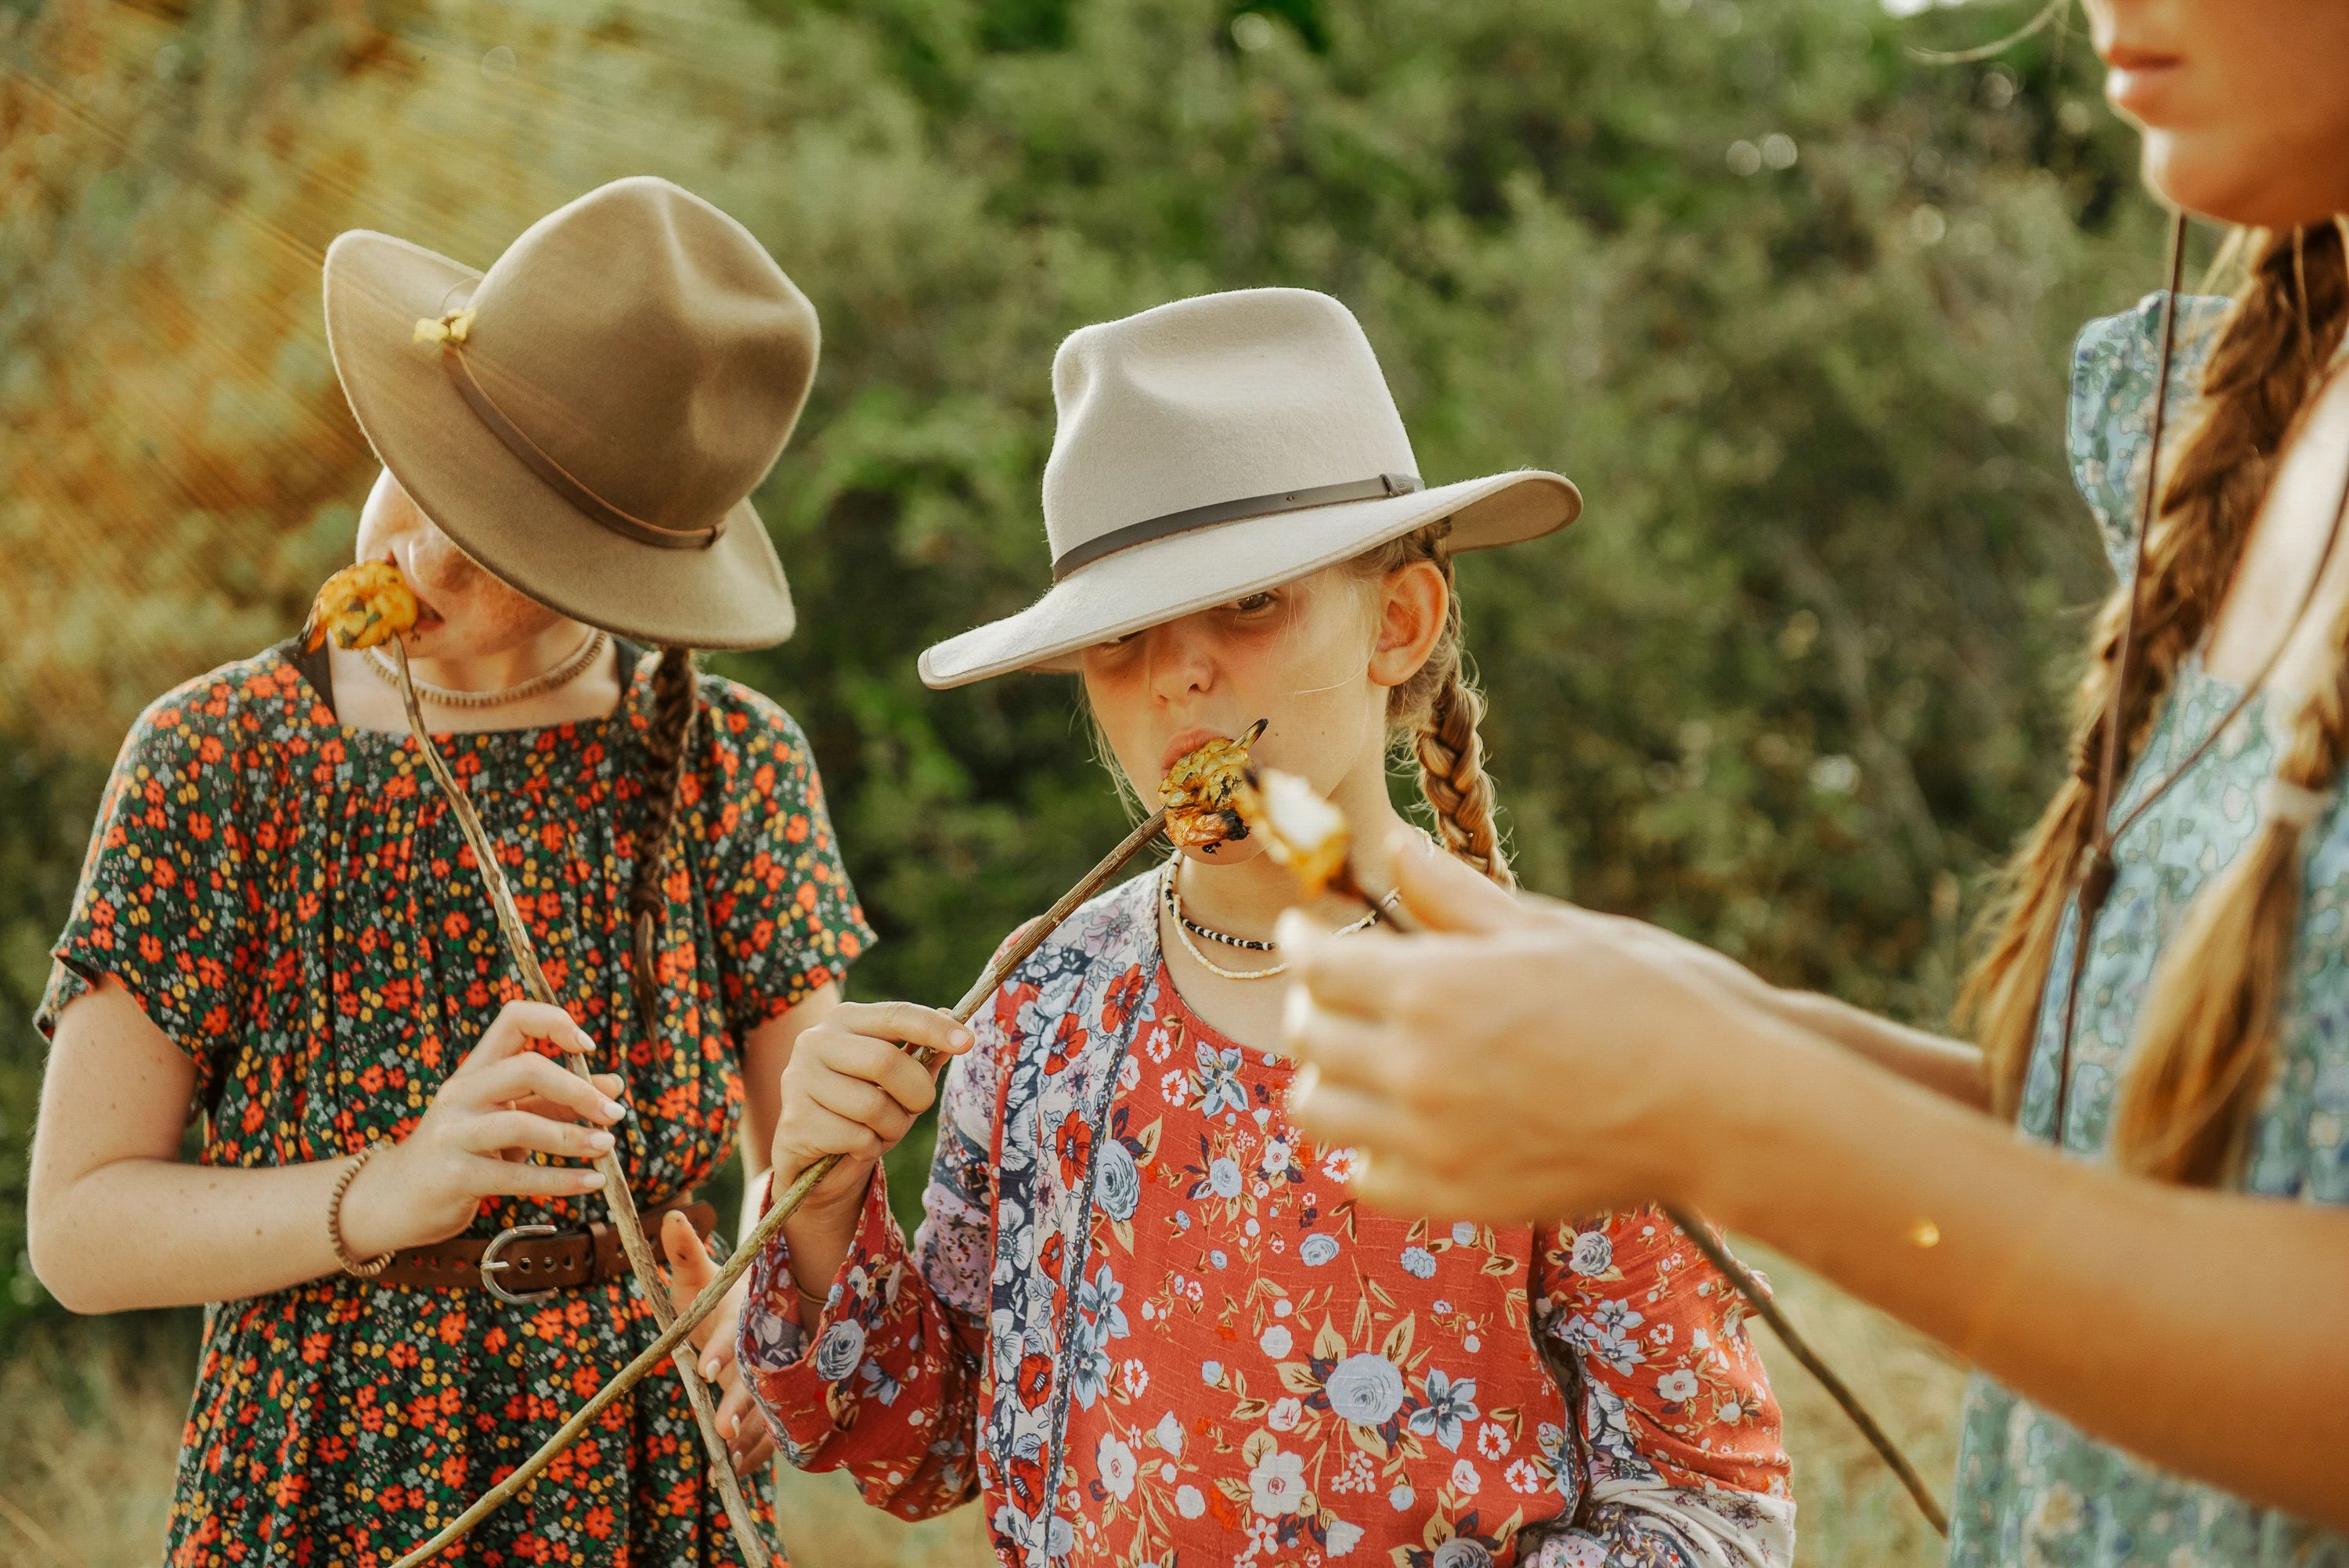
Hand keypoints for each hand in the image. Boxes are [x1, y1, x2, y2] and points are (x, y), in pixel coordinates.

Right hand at [340, 1000, 626, 1256]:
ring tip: (607, 1148)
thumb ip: (555, 1101)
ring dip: (573, 1137)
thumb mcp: (507, 1118)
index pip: (513, 1019)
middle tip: (614, 1113)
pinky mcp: (454, 1176)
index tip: (587, 1047)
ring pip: (521, 1125)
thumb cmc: (462, 1151)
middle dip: (578, 1090)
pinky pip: (516, 1176)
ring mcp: (453, 1134)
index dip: (555, 1022)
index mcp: (475, 1069)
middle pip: (526, 1068)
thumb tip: (613, 1087)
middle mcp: (460, 1093)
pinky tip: (591, 1182)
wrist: (395, 1199)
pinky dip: (560, 1180)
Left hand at [662, 1212, 775, 1475]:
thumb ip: (686, 1253)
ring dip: (753, 1433)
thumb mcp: (702, 1277)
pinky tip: (739, 1470)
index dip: (723, 1352)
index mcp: (747, 1315)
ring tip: (731, 1455)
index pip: (735, 1334)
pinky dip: (758, 1452)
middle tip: (724, 1428)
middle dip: (741, 1404)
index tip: (707, 1370)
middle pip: (757, 1378)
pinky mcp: (780, 1402)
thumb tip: (671, 1216)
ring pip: (771, 1407)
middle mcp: (767, 1347)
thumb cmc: (722, 1296)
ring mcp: (777, 1376)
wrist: (768, 1310)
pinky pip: (774, 1429)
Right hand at [768, 1001, 971, 1216]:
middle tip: (918, 1107)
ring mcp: (799, 1079)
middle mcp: (815, 1041)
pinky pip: (856, 1137)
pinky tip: (854, 1146)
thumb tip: (954, 1019)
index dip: (934, 1028)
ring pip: (873, 1106)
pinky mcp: (795, 1120)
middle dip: (917, 1093)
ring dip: (893, 1128)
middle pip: (886, 1062)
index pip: (896, 1015)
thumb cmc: (861, 1108)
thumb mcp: (898, 1080)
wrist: (813, 1155)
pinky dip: (869, 1148)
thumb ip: (922, 1053)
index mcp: (844, 1020)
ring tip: (880, 1131)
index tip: (967, 1042)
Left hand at [1276, 830, 1778, 1222]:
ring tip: (1358, 1057)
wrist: (1721, 1105)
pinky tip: (1396, 1126)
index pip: (1315, 965)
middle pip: (1305, 1035)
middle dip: (1308, 1003)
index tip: (1304, 929)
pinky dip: (1365, 1150)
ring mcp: (1431, 1143)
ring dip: (1325, 1076)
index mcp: (1433, 989)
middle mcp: (1415, 1068)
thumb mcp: (1547, 929)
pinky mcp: (1459, 1200)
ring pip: (1318, 1112)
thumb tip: (1395, 844)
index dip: (1301, 940)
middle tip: (1331, 989)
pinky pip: (1366, 1179)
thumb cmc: (1651, 999)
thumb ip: (1455, 895)